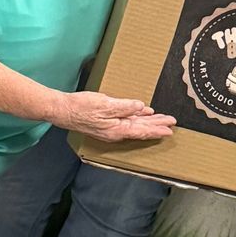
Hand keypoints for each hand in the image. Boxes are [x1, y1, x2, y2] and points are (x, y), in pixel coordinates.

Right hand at [58, 91, 175, 144]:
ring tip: (162, 119)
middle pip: (141, 129)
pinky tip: (144, 114)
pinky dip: (138, 118)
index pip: (142, 131)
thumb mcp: (105, 104)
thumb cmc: (81, 107)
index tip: (170, 129)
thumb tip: (142, 107)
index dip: (157, 129)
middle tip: (172, 122)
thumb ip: (125, 106)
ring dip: (149, 122)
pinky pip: (127, 121)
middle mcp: (116, 132)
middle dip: (157, 125)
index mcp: (117, 129)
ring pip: (135, 125)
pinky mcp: (106, 123)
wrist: (63, 110)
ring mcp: (111, 128)